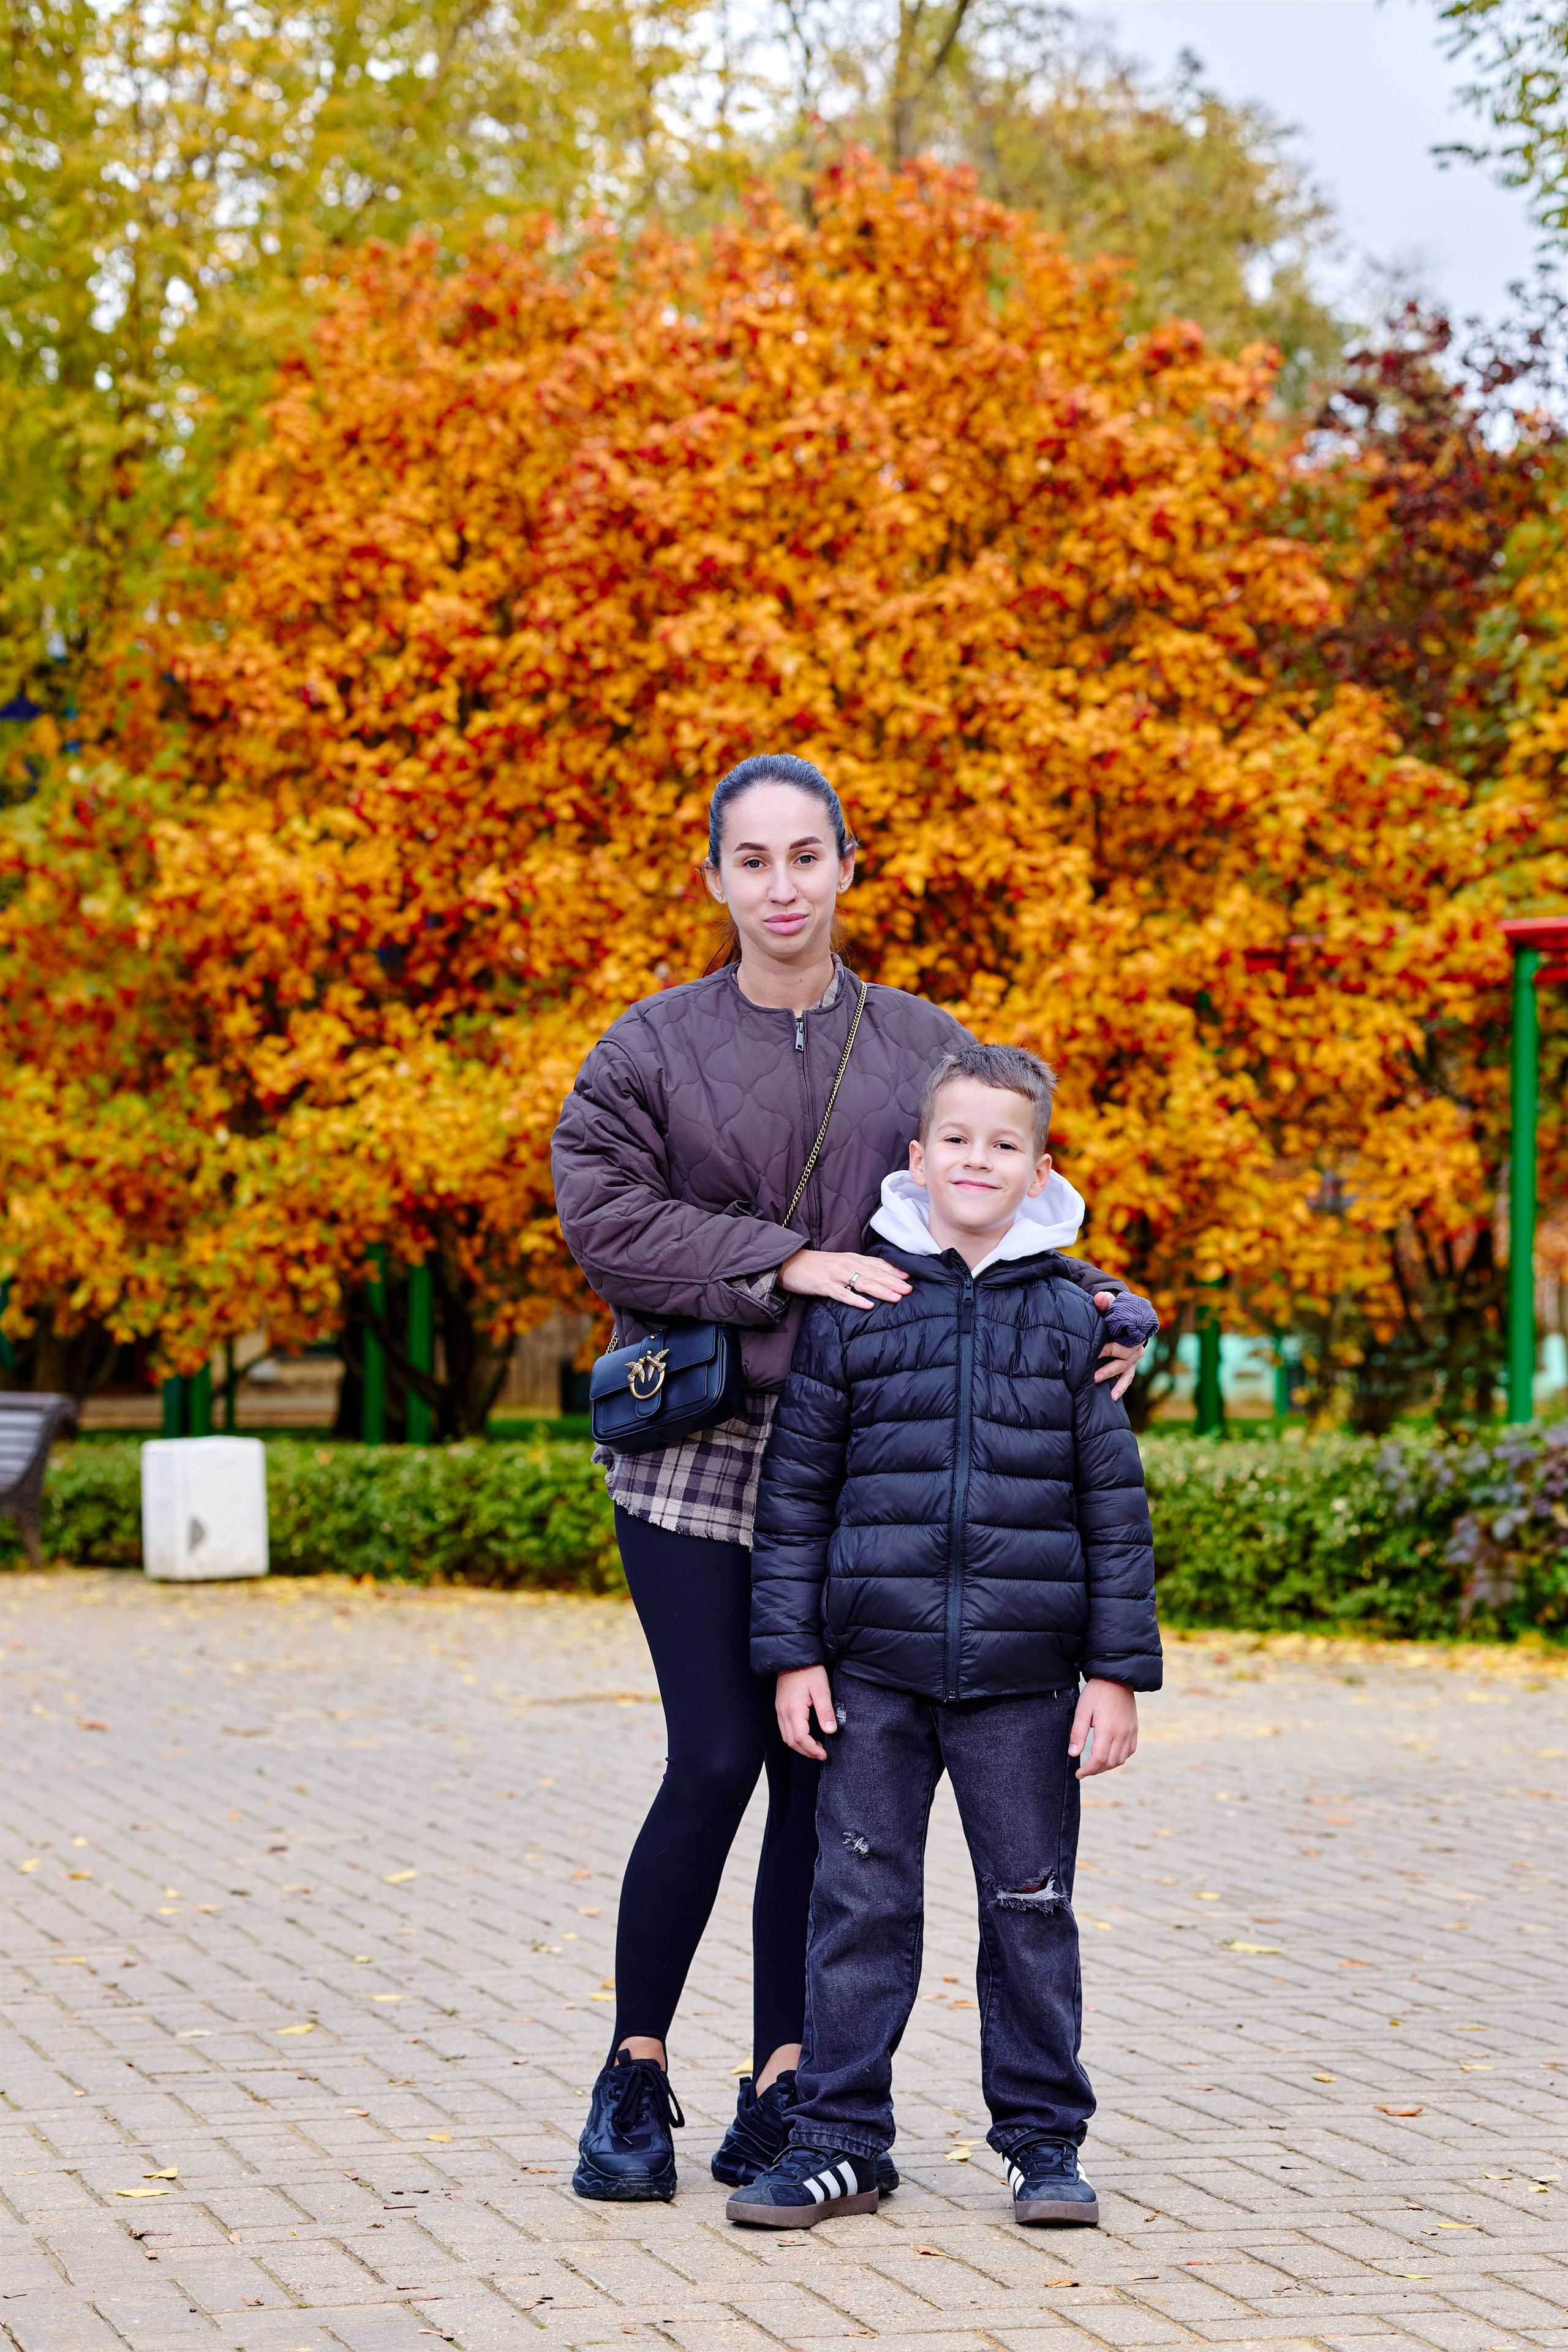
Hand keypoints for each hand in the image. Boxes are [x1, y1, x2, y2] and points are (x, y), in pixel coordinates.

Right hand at [776, 1665, 836, 1759]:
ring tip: (815, 1747)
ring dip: (800, 1746)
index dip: (812, 1749)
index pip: (800, 1738)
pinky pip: (784, 1728)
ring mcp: (780, 1710)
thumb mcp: (822, 1689)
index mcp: (794, 1709)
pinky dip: (794, 1737)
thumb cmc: (808, 1670)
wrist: (793, 1656)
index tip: (824, 1754)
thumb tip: (830, 1730)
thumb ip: (826, 1711)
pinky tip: (806, 1735)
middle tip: (821, 1754)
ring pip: (786, 1737)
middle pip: (791, 1741)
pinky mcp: (780, 1707)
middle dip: (806, 1751)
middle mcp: (783, 1712)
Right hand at [777, 1249, 909, 1311]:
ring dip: (881, 1290)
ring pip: (863, 1282)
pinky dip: (856, 1300)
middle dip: (893, 1281)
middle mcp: (847, 1264)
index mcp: (852, 1259)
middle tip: (909, 1289)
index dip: (894, 1270)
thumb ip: (856, 1268)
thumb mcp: (839, 1263)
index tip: (910, 1276)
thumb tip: (875, 1278)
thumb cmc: (815, 1265)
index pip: (877, 1264)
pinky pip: (843, 1294)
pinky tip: (868, 1306)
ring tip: (896, 1297)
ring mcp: (836, 1275)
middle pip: (874, 1273)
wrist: (789, 1263)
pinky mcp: (824, 1285)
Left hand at [1068, 1678, 1137, 1777]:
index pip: (1098, 1759)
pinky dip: (1119, 1757)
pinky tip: (1109, 1755)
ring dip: (1107, 1766)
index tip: (1078, 1773)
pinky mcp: (1134, 1729)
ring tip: (1095, 1765)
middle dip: (1095, 1770)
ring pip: (1120, 1759)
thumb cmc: (1097, 1692)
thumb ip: (1078, 1733)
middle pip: (1109, 1763)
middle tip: (1084, 1770)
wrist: (1116, 1677)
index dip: (1087, 1770)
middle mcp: (1122, 1734)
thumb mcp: (1082, 1710)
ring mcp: (1130, 1732)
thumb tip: (1073, 1754)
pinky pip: (1129, 1751)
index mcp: (1108, 1730)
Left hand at [1091, 1290, 1144, 1399]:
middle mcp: (1135, 1347)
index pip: (1120, 1343)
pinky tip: (1113, 1398)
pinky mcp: (1131, 1366)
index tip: (1094, 1353)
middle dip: (1109, 1368)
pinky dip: (1121, 1387)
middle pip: (1124, 1359)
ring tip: (1111, 1396)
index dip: (1108, 1349)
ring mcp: (1134, 1358)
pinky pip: (1127, 1378)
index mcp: (1131, 1333)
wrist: (1129, 1318)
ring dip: (1119, 1384)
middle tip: (1095, 1376)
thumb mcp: (1112, 1305)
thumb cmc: (1117, 1312)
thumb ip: (1105, 1301)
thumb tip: (1100, 1298)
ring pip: (1127, 1373)